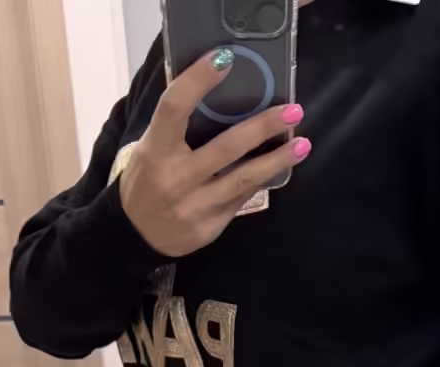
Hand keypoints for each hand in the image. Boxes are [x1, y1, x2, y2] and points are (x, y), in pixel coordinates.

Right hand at [120, 51, 309, 257]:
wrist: (137, 236)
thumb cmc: (147, 181)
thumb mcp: (150, 149)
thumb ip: (176, 126)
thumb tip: (216, 92)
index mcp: (155, 150)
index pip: (174, 107)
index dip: (198, 80)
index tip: (224, 58)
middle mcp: (176, 178)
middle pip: (226, 147)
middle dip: (263, 126)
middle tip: (292, 110)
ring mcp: (195, 205)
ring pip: (244, 178)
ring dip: (277, 160)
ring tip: (302, 144)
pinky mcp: (210, 225)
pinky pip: (242, 197)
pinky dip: (263, 179)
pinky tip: (280, 165)